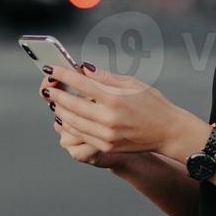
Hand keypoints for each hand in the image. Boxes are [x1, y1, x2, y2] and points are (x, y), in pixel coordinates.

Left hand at [42, 63, 207, 159]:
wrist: (168, 131)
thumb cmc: (152, 103)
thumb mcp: (131, 83)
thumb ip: (105, 78)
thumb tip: (83, 70)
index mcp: (115, 98)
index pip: (81, 83)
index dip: (63, 75)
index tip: (51, 69)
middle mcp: (108, 118)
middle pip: (73, 104)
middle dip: (57, 94)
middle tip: (48, 87)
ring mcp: (106, 134)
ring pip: (73, 122)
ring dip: (60, 110)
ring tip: (54, 102)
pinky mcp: (106, 146)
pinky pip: (81, 134)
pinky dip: (70, 125)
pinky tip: (65, 118)